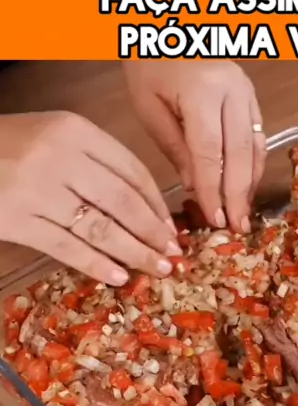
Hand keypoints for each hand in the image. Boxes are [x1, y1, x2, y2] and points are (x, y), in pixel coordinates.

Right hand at [0, 111, 181, 284]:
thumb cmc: (7, 146)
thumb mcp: (53, 136)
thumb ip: (94, 161)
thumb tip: (143, 207)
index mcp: (74, 130)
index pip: (131, 169)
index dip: (157, 202)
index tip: (172, 226)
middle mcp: (60, 157)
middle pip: (122, 201)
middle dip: (153, 232)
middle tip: (173, 254)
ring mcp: (37, 190)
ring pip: (100, 228)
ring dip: (134, 252)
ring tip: (156, 269)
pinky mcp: (18, 220)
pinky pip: (66, 247)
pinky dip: (96, 264)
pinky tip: (117, 276)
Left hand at [123, 61, 266, 232]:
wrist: (166, 27)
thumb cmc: (150, 65)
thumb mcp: (149, 107)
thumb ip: (173, 146)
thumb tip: (194, 186)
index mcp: (202, 92)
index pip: (210, 153)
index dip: (213, 190)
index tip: (214, 219)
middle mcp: (232, 91)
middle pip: (240, 153)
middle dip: (238, 194)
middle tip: (236, 227)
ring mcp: (247, 92)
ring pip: (254, 146)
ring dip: (249, 183)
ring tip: (243, 214)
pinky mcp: (251, 95)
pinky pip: (257, 135)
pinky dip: (252, 164)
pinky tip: (246, 187)